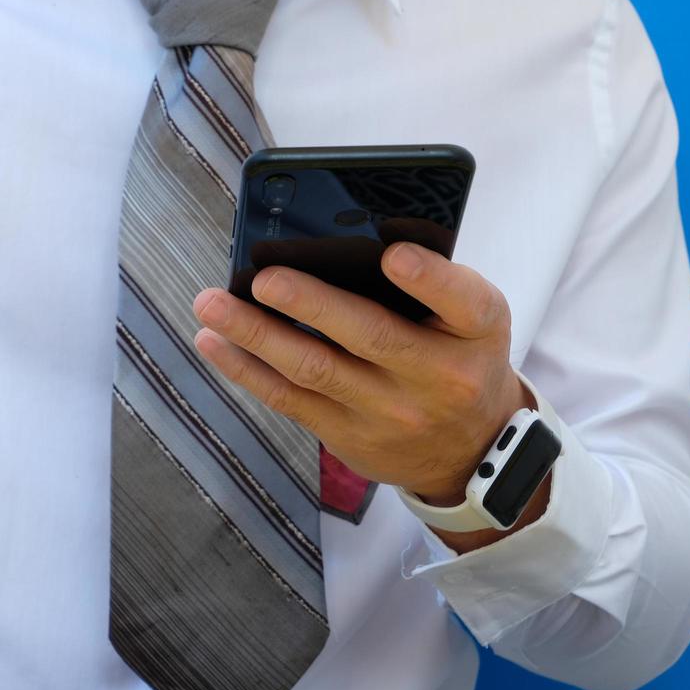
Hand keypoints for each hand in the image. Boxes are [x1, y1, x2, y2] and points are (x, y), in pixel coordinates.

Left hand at [193, 241, 535, 534]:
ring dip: (256, 334)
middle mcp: (438, 376)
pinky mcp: (348, 434)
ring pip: (315, 369)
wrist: (466, 450)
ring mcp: (390, 411)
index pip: (464, 302)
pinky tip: (214, 341)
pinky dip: (245, 369)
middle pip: (371, 335)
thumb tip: (337, 238)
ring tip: (212, 303)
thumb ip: (428, 282)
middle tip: (263, 278)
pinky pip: (289, 399)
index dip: (429, 279)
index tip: (393, 256)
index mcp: (477, 330)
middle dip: (311, 304)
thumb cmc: (457, 355)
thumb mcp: (471, 317)